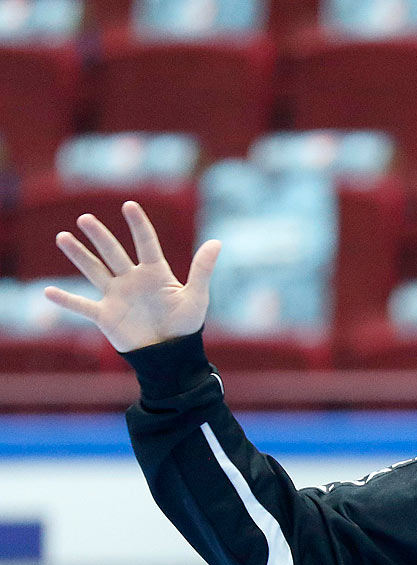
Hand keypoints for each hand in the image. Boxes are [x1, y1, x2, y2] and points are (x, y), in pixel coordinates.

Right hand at [43, 201, 221, 352]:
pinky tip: (47, 292)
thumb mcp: (196, 297)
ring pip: (94, 270)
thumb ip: (202, 270)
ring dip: (78, 255)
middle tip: (86, 218)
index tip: (129, 205)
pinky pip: (82, 306)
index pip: (146, 243)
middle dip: (100, 236)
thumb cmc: (186, 326)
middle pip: (113, 253)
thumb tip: (217, 242)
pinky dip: (66, 301)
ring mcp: (117, 296)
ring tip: (63, 237)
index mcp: (156, 273)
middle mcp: (133, 280)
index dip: (138, 225)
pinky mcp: (105, 315)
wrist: (171, 355)